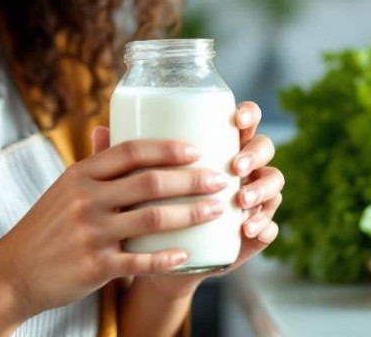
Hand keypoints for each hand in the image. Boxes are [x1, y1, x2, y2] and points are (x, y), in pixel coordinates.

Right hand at [0, 136, 229, 321]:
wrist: (13, 272)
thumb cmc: (47, 227)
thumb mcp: (65, 189)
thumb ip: (94, 166)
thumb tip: (112, 127)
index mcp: (80, 174)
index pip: (130, 151)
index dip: (167, 149)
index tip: (198, 149)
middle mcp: (86, 200)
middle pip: (149, 183)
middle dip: (192, 180)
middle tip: (221, 180)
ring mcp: (91, 233)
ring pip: (152, 220)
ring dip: (191, 215)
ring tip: (217, 211)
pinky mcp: (95, 266)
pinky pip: (140, 261)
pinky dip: (167, 258)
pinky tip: (189, 255)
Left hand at [128, 101, 284, 299]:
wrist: (153, 256)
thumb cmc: (143, 205)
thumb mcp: (135, 179)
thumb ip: (122, 158)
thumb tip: (98, 131)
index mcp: (219, 145)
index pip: (244, 120)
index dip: (247, 114)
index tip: (234, 118)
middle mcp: (240, 169)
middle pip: (264, 149)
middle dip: (255, 154)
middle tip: (235, 165)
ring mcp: (249, 200)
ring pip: (272, 186)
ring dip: (262, 190)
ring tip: (241, 200)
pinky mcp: (250, 234)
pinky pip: (270, 227)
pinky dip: (264, 227)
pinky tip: (251, 230)